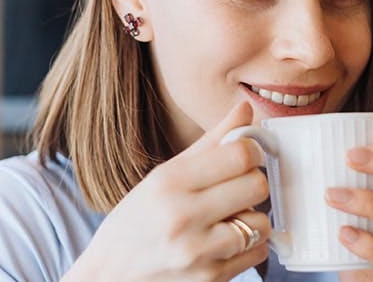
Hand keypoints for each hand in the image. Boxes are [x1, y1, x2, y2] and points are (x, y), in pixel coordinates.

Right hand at [63, 102, 270, 281]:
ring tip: (230, 217)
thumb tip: (245, 108)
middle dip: (253, 183)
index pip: (239, 154)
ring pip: (261, 222)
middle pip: (257, 186)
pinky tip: (227, 241)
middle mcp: (182, 216)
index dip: (253, 151)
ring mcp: (197, 252)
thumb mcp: (163, 176)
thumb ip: (209, 143)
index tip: (247, 155)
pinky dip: (250, 245)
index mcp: (169, 181)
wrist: (110, 276)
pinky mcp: (211, 278)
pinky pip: (257, 253)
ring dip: (253, 218)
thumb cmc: (136, 221)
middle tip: (238, 187)